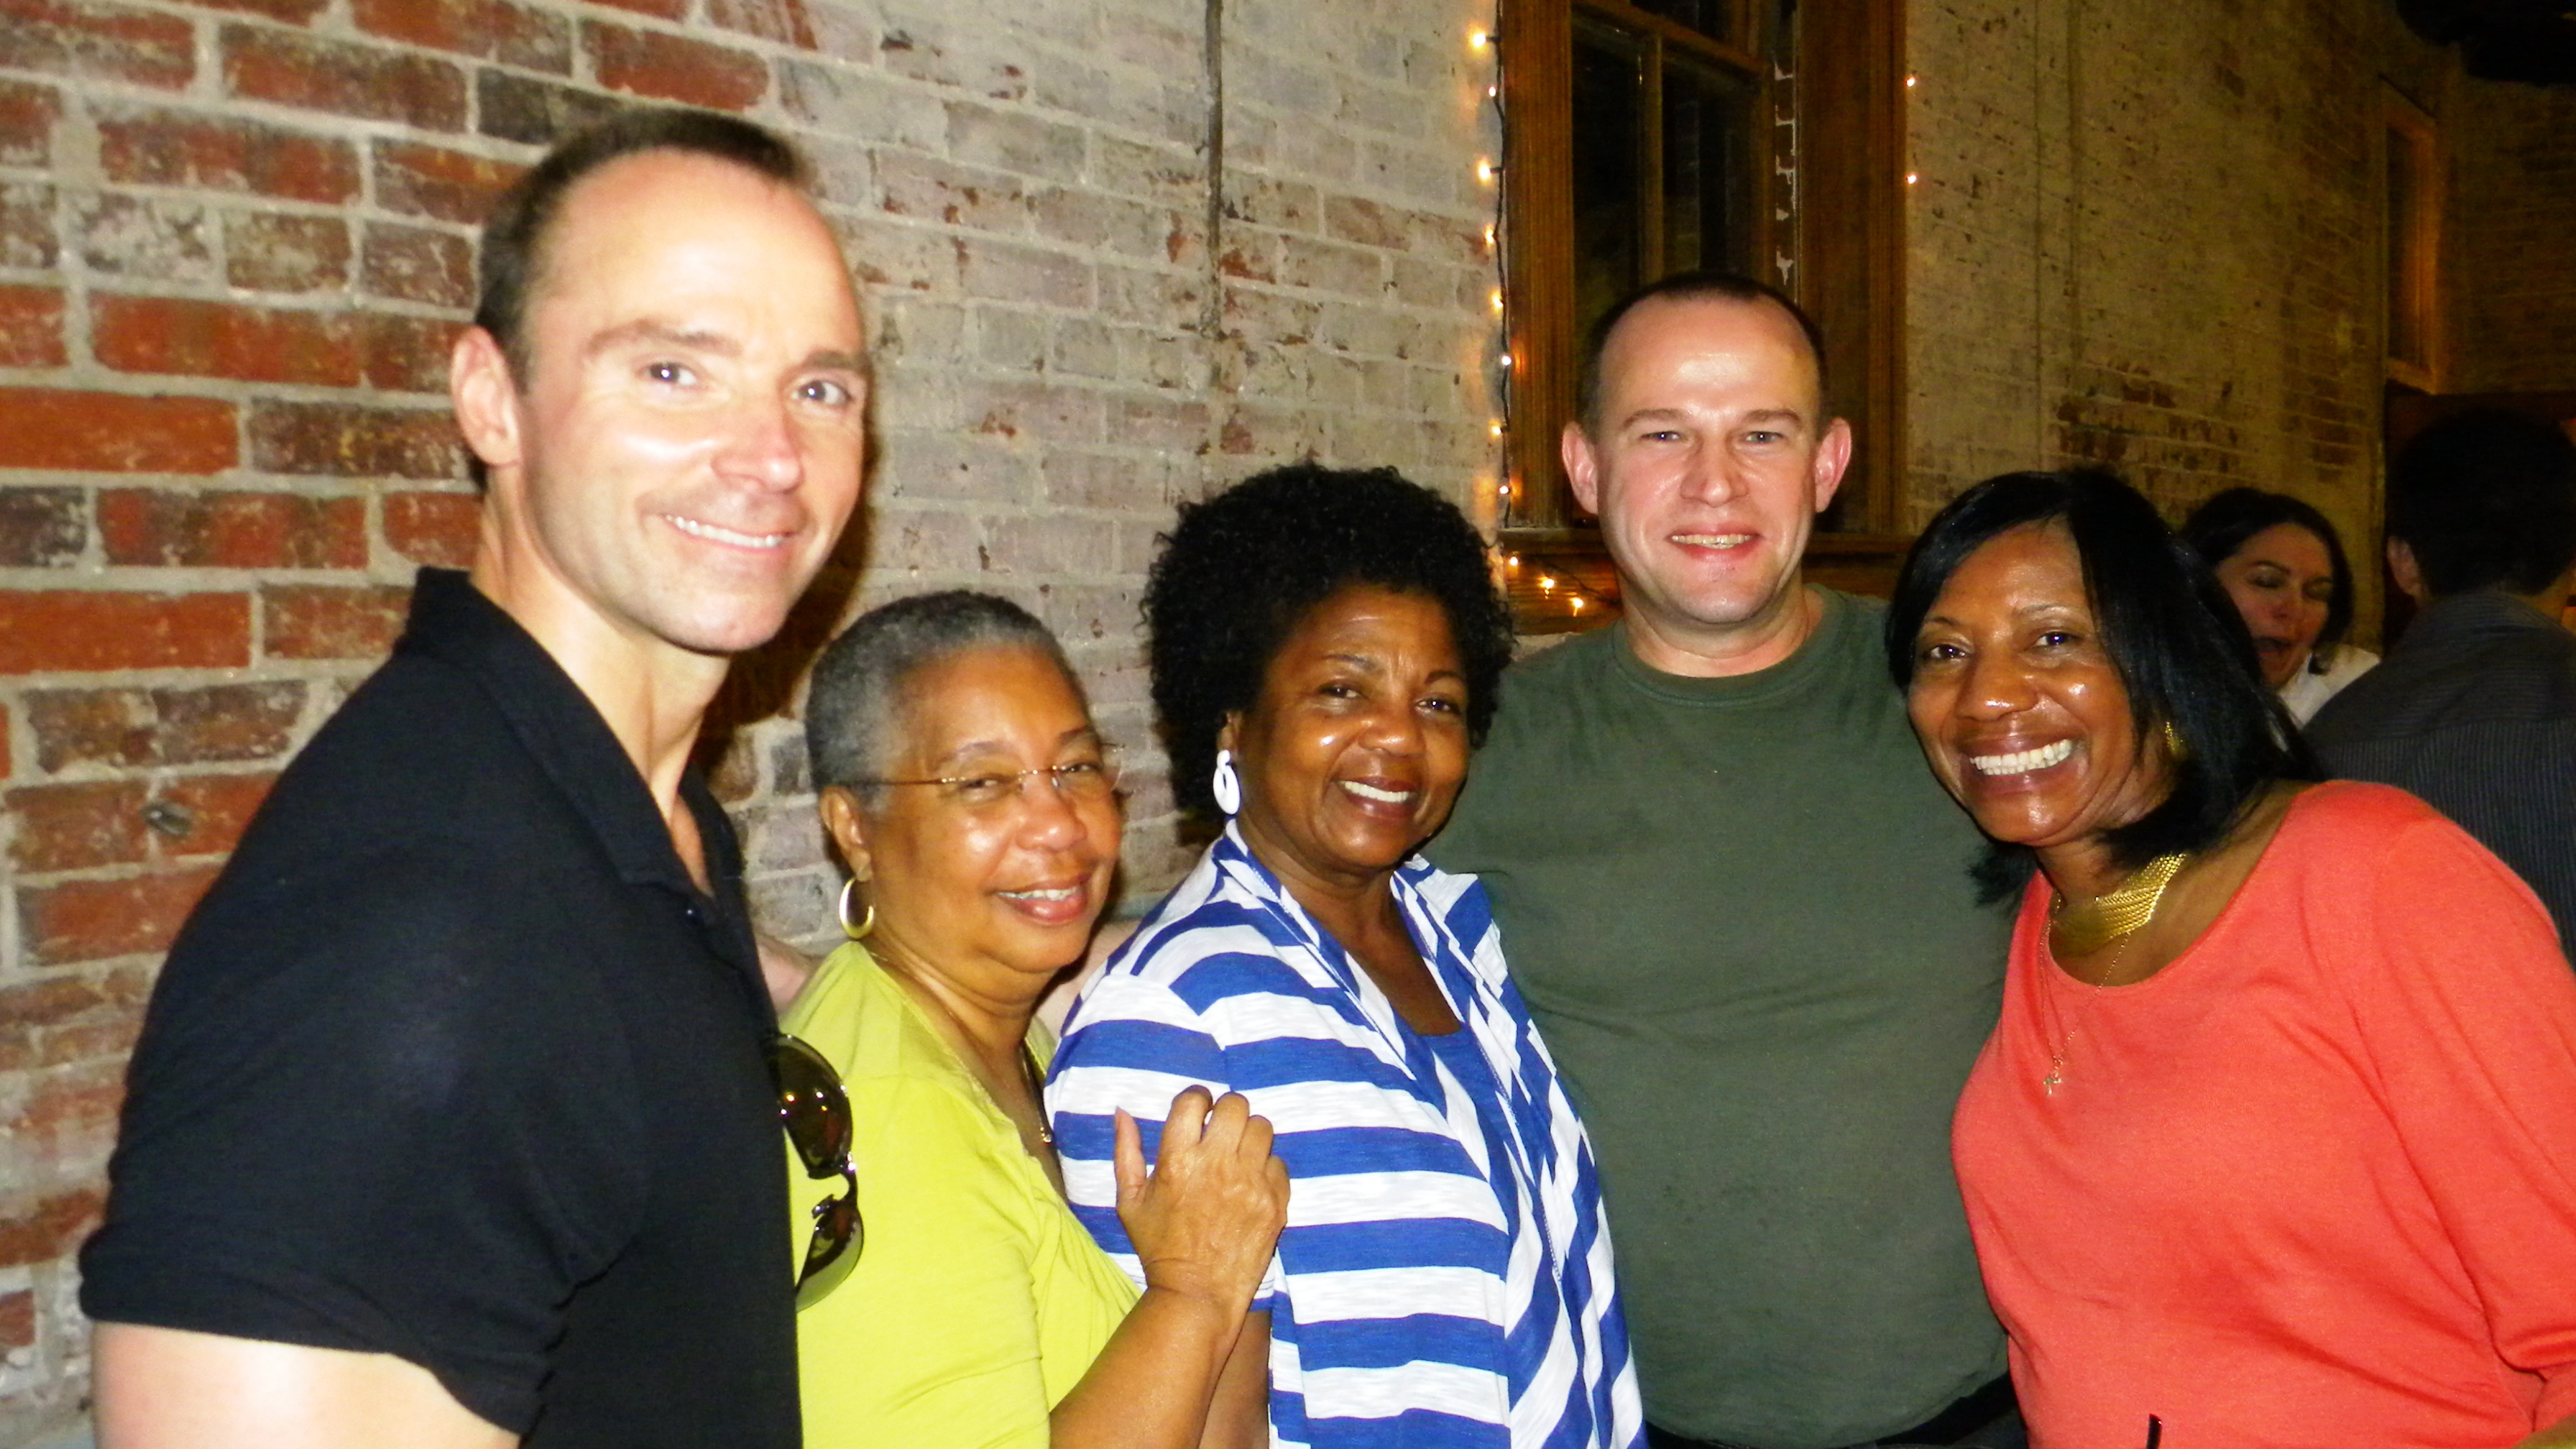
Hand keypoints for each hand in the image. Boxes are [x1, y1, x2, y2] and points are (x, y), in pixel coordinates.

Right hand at [1113, 1087, 1289, 1320]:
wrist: (1197, 1294)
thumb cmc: (1158, 1247)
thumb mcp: (1129, 1201)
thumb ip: (1125, 1152)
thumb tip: (1122, 1111)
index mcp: (1177, 1160)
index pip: (1194, 1100)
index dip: (1197, 1099)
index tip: (1199, 1110)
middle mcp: (1216, 1165)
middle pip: (1235, 1105)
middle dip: (1227, 1112)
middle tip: (1221, 1130)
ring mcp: (1250, 1182)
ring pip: (1262, 1127)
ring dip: (1249, 1135)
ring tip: (1239, 1154)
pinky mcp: (1274, 1201)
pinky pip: (1279, 1163)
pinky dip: (1266, 1168)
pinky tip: (1251, 1183)